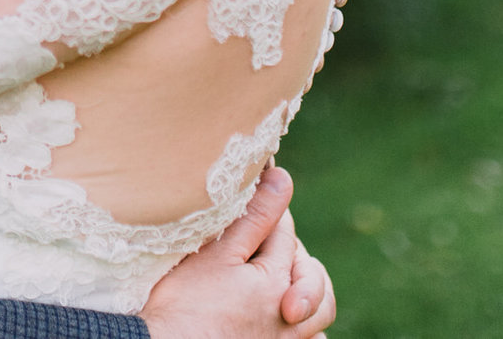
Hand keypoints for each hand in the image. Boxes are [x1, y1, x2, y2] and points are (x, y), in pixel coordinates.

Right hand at [143, 167, 336, 338]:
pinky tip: (287, 318)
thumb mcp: (217, 252)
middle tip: (271, 248)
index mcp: (278, 281)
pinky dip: (306, 328)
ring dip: (311, 295)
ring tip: (291, 287)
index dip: (268, 214)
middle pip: (314, 275)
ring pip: (318, 314)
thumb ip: (255, 216)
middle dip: (299, 256)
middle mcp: (291, 315)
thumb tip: (283, 178)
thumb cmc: (185, 303)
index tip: (250, 202)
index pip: (285, 234)